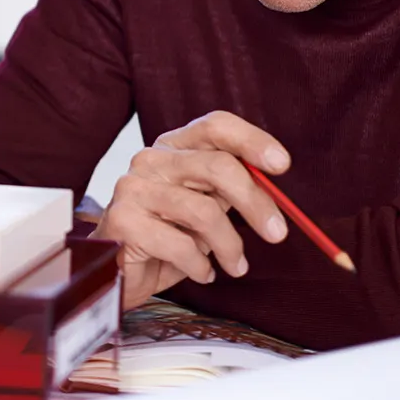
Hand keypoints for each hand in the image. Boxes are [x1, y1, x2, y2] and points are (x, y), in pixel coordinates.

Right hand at [95, 111, 290, 308]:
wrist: (118, 271)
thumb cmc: (168, 236)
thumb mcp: (205, 206)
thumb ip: (230, 191)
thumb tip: (273, 188)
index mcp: (173, 148)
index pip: (215, 127)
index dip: (251, 140)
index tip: (282, 165)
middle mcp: (150, 160)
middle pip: (218, 166)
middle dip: (255, 202)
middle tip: (277, 233)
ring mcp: (132, 189)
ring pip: (204, 212)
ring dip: (230, 246)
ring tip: (235, 265)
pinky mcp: (122, 222)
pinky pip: (181, 245)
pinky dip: (201, 266)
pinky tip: (202, 273)